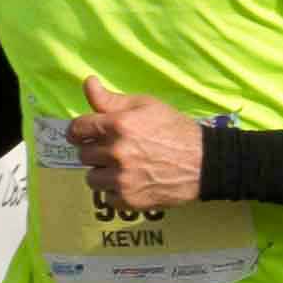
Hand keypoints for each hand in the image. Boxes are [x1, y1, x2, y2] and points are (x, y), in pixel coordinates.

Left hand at [66, 76, 205, 209]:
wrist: (206, 163)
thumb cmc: (175, 130)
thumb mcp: (147, 106)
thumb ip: (111, 99)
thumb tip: (88, 82)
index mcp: (119, 125)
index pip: (77, 129)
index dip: (80, 131)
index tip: (86, 135)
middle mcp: (117, 152)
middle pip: (83, 155)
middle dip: (96, 152)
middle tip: (116, 151)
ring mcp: (122, 179)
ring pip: (92, 178)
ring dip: (103, 174)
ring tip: (124, 168)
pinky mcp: (129, 199)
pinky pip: (106, 197)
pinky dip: (117, 192)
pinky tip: (133, 182)